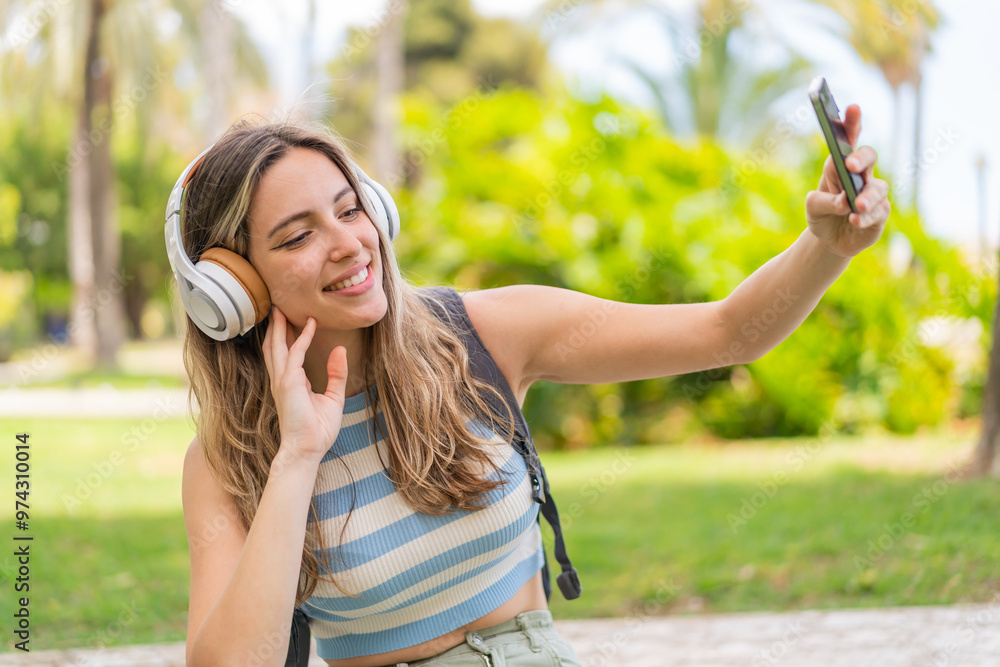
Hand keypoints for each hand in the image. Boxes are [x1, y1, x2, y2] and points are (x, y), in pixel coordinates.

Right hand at [262, 306, 349, 468]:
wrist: (308, 449)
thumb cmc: (318, 430)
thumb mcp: (333, 397)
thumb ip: (336, 374)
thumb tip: (339, 350)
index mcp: (291, 384)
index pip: (286, 354)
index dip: (288, 336)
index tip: (296, 319)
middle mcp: (283, 380)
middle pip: (275, 346)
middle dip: (275, 326)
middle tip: (277, 306)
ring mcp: (283, 381)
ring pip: (277, 346)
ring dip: (279, 326)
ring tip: (281, 308)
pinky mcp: (289, 383)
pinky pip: (295, 354)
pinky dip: (302, 338)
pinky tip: (310, 325)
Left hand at [805, 104, 890, 258]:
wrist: (830, 240)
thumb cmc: (822, 215)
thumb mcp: (812, 208)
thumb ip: (822, 202)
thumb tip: (844, 202)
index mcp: (840, 166)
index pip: (848, 140)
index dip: (852, 123)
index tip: (852, 108)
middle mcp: (861, 176)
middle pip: (868, 157)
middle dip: (861, 158)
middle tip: (850, 164)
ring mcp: (873, 195)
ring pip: (878, 187)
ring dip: (867, 196)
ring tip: (856, 205)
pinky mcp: (880, 214)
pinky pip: (878, 212)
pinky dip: (865, 217)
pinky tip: (854, 220)